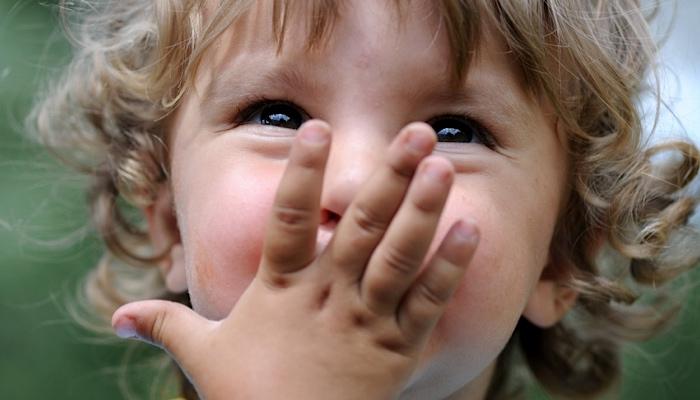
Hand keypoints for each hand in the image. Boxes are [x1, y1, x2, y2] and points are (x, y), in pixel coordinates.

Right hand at [112, 120, 478, 399]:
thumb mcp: (202, 358)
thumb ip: (166, 326)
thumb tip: (115, 315)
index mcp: (279, 291)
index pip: (287, 220)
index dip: (301, 173)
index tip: (317, 129)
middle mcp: (327, 298)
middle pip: (359, 227)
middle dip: (388, 177)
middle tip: (415, 132)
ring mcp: (365, 322)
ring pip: (398, 257)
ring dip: (423, 210)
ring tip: (442, 166)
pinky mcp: (398, 350)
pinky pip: (428, 304)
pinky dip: (450, 268)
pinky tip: (472, 230)